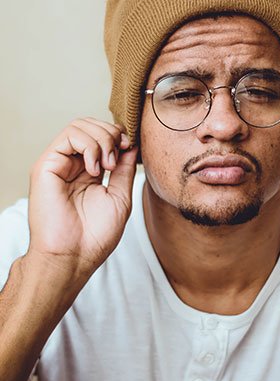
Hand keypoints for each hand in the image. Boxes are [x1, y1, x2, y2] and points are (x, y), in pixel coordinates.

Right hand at [28, 117, 137, 276]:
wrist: (74, 255)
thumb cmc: (95, 235)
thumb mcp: (120, 197)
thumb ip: (124, 169)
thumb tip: (132, 145)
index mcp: (89, 172)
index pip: (102, 136)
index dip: (119, 136)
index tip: (130, 149)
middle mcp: (72, 165)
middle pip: (91, 125)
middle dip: (112, 134)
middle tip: (119, 156)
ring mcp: (59, 163)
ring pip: (80, 125)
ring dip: (102, 140)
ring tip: (107, 167)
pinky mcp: (47, 165)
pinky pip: (69, 135)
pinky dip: (89, 146)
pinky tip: (95, 170)